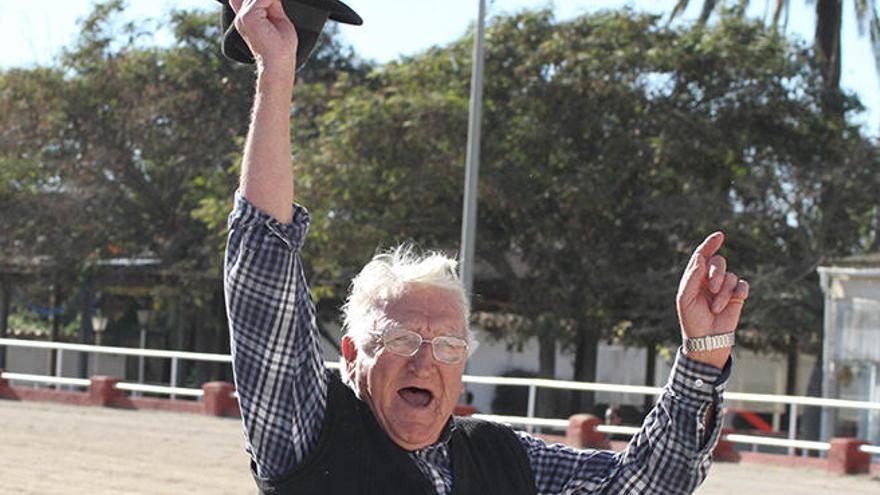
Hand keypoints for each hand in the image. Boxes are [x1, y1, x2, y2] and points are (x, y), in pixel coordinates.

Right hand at [229, 0, 298, 74]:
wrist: (278, 64)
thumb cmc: (281, 48)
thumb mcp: (278, 19)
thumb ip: (272, 4)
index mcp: (245, 18)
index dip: (262, 0)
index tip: (274, 5)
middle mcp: (240, 17)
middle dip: (270, 0)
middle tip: (277, 11)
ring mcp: (243, 16)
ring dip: (272, 0)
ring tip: (278, 11)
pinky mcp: (249, 16)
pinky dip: (273, 0)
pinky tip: (277, 8)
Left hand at [676, 232, 748, 367]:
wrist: (707, 340)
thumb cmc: (692, 320)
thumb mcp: (685, 299)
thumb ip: (692, 278)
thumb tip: (700, 258)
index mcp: (695, 278)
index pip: (702, 255)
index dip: (710, 244)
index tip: (719, 235)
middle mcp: (710, 280)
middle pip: (718, 262)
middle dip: (716, 273)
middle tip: (712, 288)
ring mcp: (724, 288)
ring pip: (730, 276)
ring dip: (723, 293)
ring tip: (715, 308)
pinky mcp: (737, 297)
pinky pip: (743, 285)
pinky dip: (739, 291)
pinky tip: (736, 299)